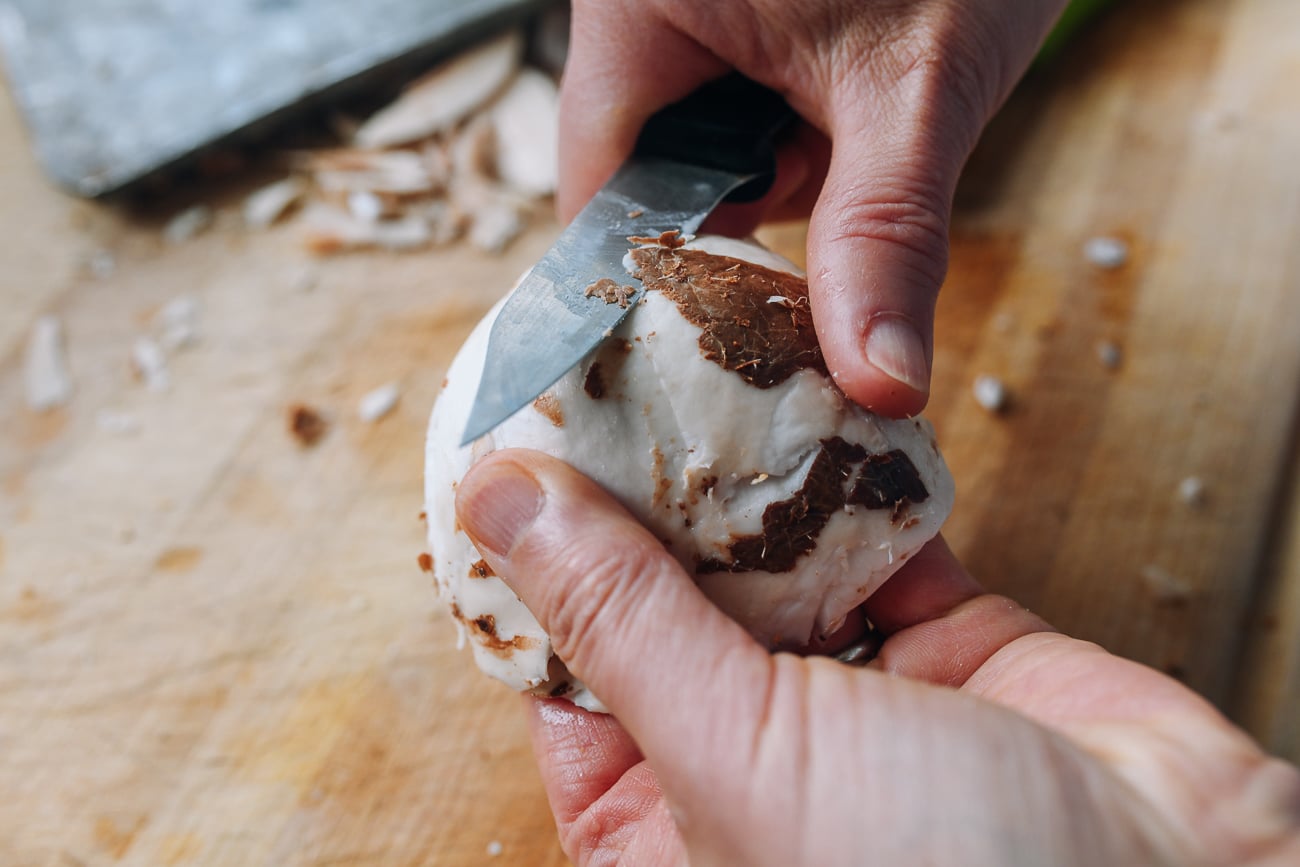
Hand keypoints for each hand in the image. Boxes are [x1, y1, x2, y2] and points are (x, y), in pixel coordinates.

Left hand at [456, 450, 1299, 865]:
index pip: (562, 681)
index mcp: (665, 829)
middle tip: (590, 386)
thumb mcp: (729, 755)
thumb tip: (500, 504)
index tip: (501, 461)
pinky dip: (853, 475)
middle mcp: (754, 767)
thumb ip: (619, 620)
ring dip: (742, 476)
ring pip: (774, 560)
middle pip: (665, 606)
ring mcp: (856, 702)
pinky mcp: (951, 645)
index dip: (527, 575)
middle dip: (636, 505)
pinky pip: (881, 538)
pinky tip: (809, 398)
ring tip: (683, 368)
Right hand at [558, 0, 1068, 415]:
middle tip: (832, 205)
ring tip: (859, 129)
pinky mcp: (740, 25)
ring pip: (708, 158)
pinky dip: (803, 144)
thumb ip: (885, 238)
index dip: (655, 287)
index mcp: (637, 12)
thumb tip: (879, 384)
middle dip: (747, 225)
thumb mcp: (918, 87)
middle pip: (653, 186)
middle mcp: (643, 16)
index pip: (597, 197)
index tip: (717, 356)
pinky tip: (853, 118)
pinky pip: (746, 120)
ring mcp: (689, 20)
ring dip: (788, 179)